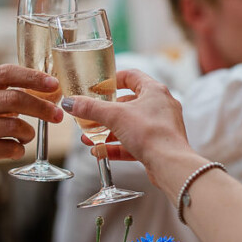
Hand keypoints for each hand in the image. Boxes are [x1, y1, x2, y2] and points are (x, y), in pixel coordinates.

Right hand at [0, 65, 62, 190]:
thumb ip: (4, 95)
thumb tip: (48, 91)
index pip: (5, 73)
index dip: (33, 77)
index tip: (54, 84)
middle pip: (12, 99)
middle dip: (41, 107)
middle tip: (57, 115)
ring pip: (13, 126)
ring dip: (28, 133)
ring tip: (26, 136)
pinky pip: (7, 148)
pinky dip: (18, 149)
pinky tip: (14, 149)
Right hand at [63, 70, 203, 196]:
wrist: (170, 164)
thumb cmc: (151, 133)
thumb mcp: (115, 116)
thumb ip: (91, 108)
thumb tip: (70, 103)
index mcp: (154, 91)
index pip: (132, 76)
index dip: (113, 80)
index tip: (98, 87)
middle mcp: (160, 106)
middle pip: (127, 104)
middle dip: (105, 114)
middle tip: (89, 118)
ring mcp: (160, 127)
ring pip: (129, 126)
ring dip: (108, 132)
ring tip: (89, 139)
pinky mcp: (158, 146)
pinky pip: (133, 144)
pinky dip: (116, 147)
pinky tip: (99, 153)